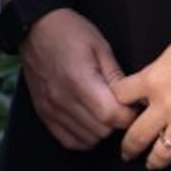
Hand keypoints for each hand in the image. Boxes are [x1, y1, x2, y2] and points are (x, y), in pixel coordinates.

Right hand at [19, 7, 137, 150]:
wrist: (35, 29)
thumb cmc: (70, 33)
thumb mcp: (101, 47)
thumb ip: (117, 77)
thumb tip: (135, 100)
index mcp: (80, 80)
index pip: (111, 116)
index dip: (129, 116)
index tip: (132, 106)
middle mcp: (63, 99)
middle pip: (101, 131)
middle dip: (117, 123)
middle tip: (120, 107)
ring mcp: (51, 109)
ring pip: (87, 139)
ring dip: (101, 131)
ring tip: (104, 113)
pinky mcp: (43, 113)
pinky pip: (68, 140)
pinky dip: (84, 138)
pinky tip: (89, 124)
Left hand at [114, 13, 170, 170]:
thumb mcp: (170, 54)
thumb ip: (156, 74)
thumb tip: (146, 87)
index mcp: (151, 80)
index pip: (120, 99)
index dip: (118, 106)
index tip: (122, 115)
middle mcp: (165, 104)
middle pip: (135, 136)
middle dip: (128, 148)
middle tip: (127, 154)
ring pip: (161, 153)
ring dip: (154, 161)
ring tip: (152, 164)